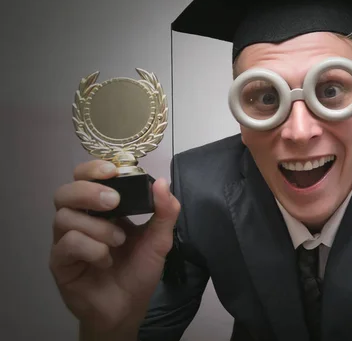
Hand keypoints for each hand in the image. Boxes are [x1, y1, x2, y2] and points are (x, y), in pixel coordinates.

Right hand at [49, 160, 180, 334]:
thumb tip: (162, 182)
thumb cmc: (139, 271)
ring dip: (97, 227)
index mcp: (101, 210)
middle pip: (65, 192)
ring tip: (119, 242)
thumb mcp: (160, 240)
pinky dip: (91, 248)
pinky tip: (106, 260)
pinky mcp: (60, 262)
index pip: (85, 178)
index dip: (94, 169)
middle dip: (89, 191)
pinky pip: (67, 244)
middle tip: (114, 202)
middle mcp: (80, 220)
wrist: (128, 308)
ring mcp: (66, 240)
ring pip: (64, 217)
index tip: (114, 170)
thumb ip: (165, 212)